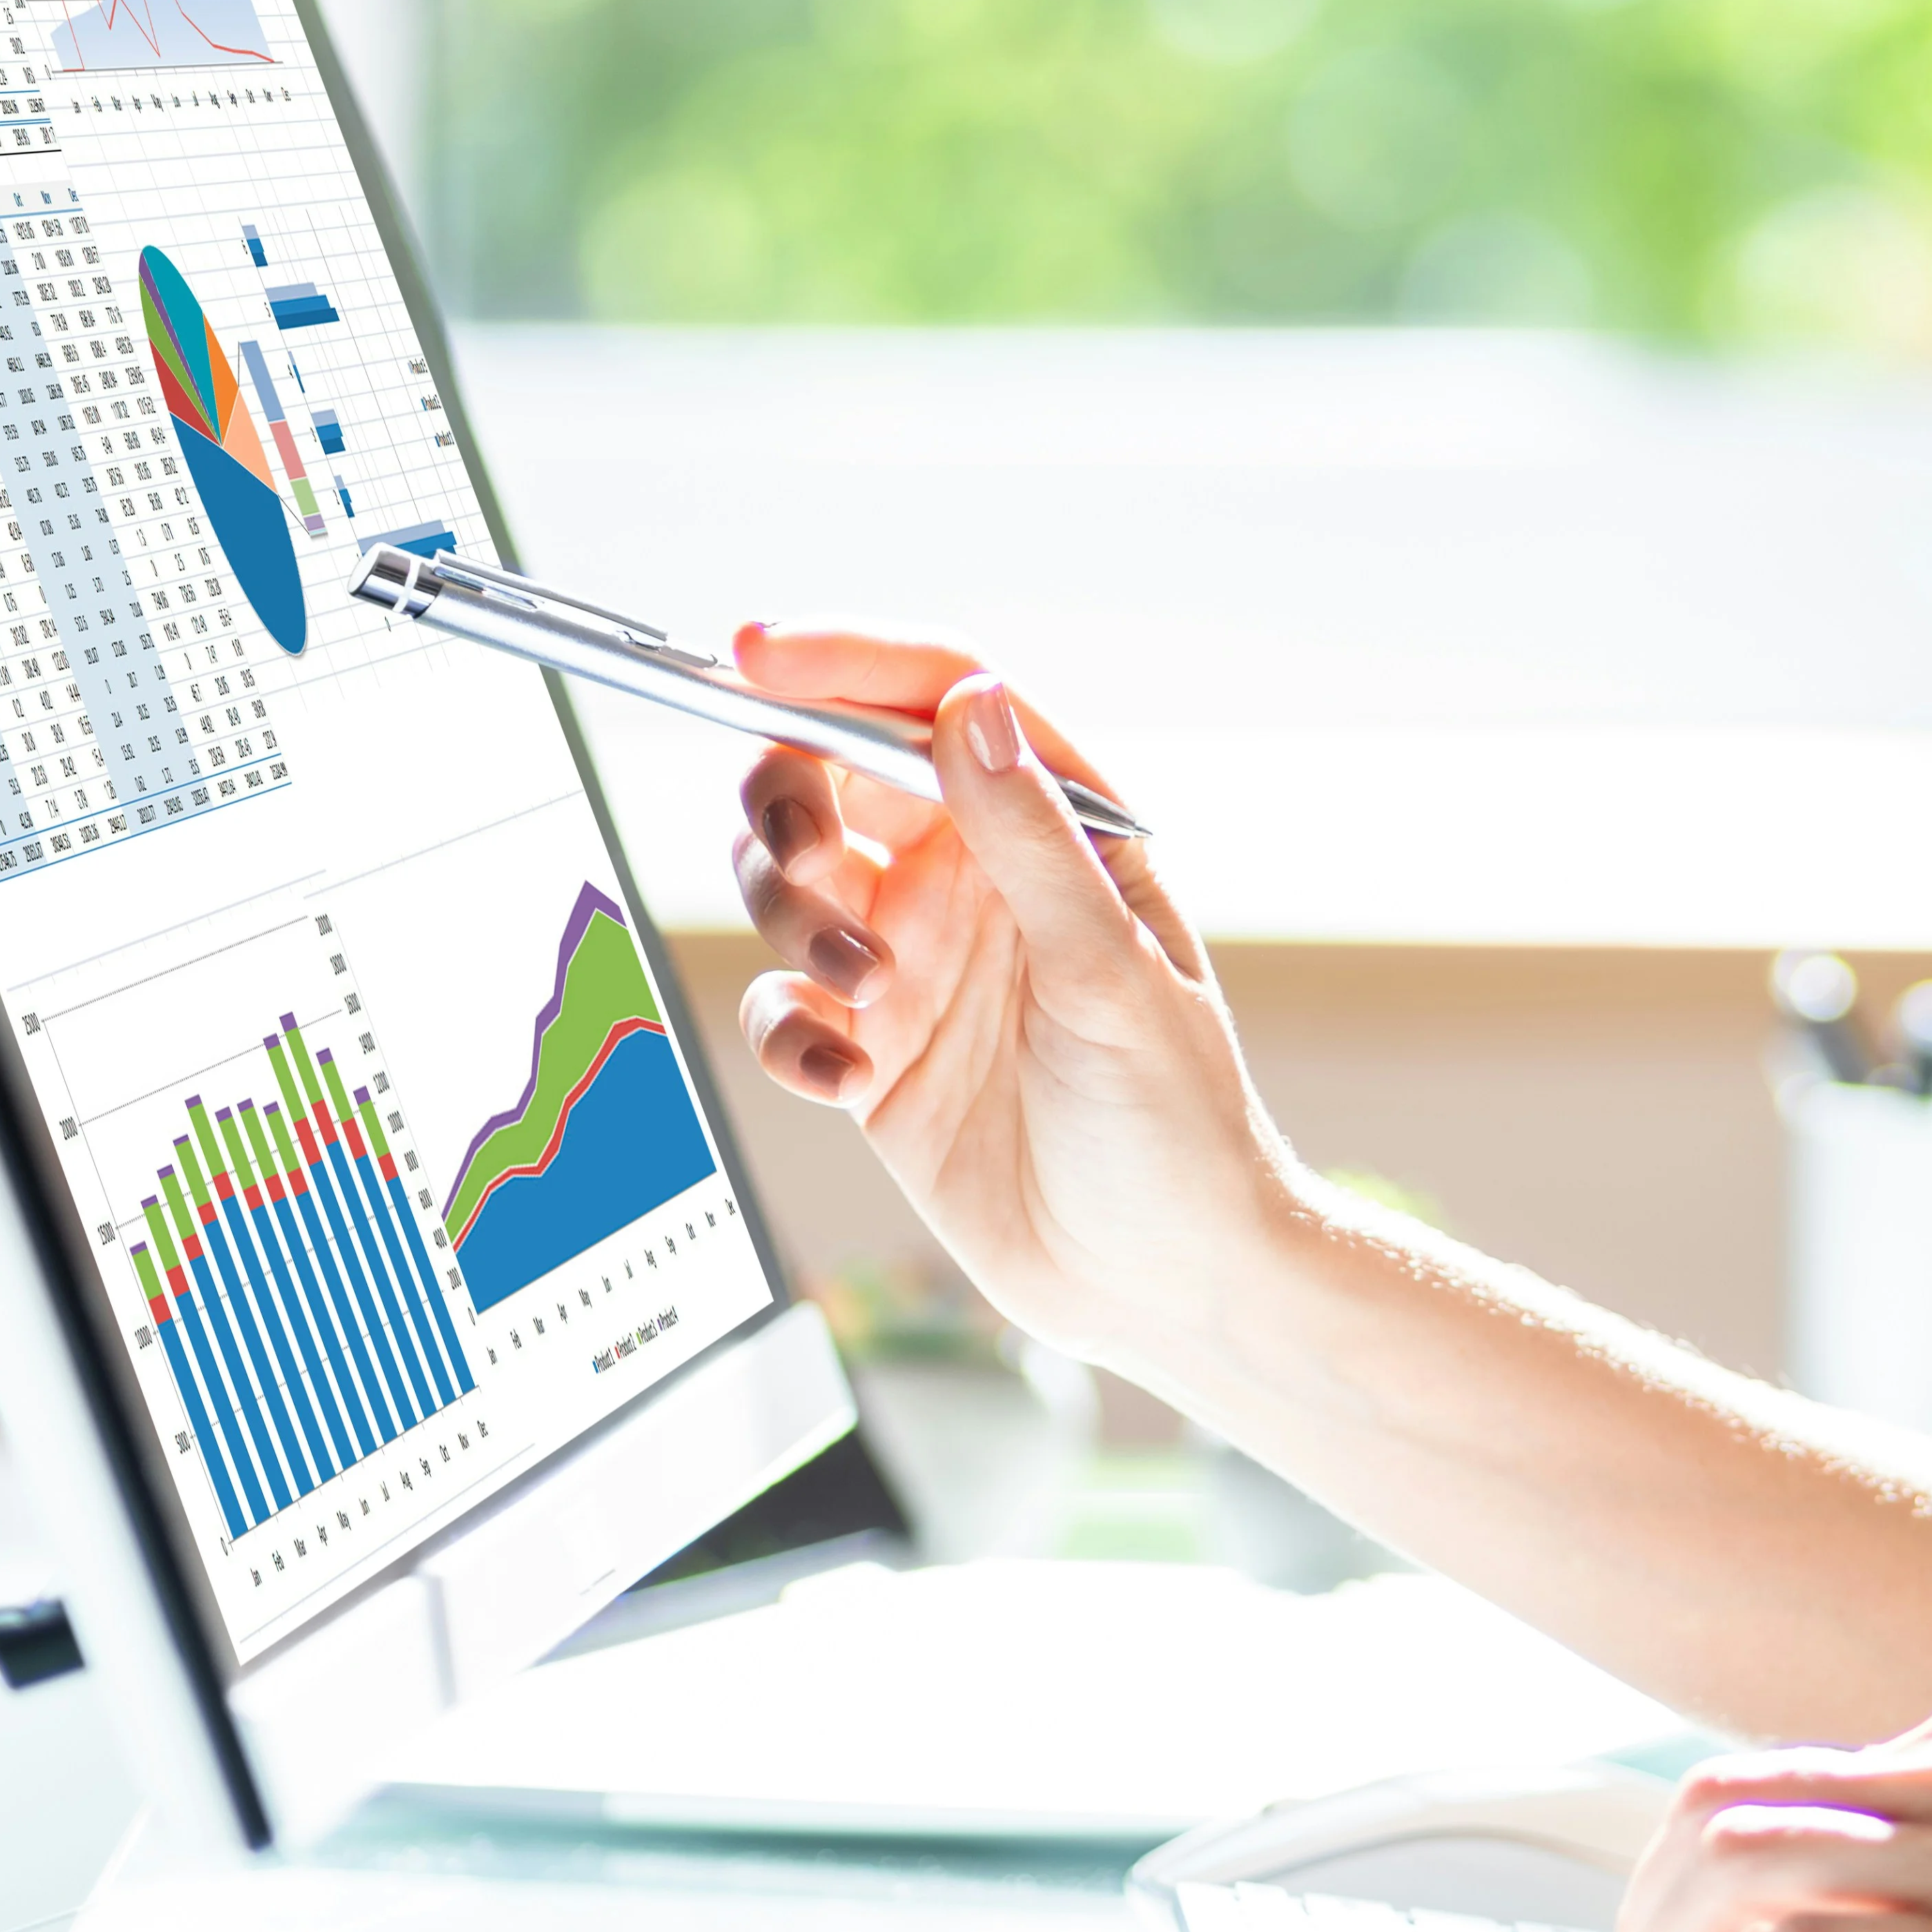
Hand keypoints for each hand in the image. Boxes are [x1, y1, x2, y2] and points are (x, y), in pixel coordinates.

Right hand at [719, 625, 1290, 1371]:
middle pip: (829, 780)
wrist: (1160, 1280)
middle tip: (806, 858)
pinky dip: (789, 1034)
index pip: (934, 704)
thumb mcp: (1110, 970)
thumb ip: (1031, 840)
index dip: (843, 663)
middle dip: (787, 801)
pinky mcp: (870, 1053)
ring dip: (791, 921)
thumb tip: (971, 711)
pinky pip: (783, 1009)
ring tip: (864, 990)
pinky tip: (845, 1077)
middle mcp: (972, 884)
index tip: (755, 651)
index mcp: (1048, 834)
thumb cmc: (1176, 1122)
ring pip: (787, 886)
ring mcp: (913, 966)